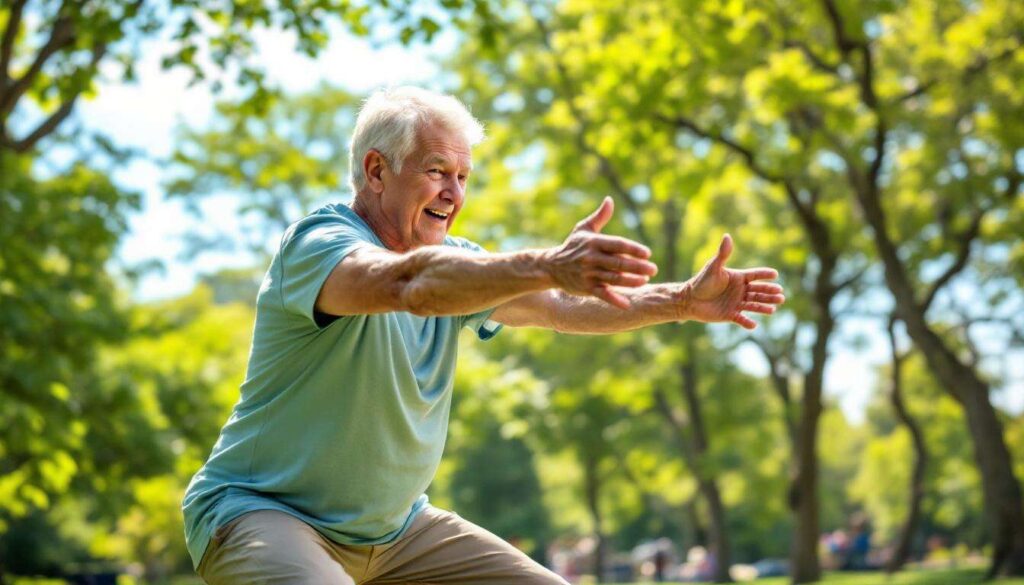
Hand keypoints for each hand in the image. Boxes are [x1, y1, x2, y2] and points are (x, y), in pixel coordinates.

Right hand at [543, 197, 657, 308]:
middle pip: (618, 263)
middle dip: (638, 267)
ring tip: (645, 280)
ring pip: (613, 279)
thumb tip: (610, 200)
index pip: (617, 245)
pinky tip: (627, 304)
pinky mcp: (586, 288)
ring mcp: (588, 274)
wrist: (551, 267)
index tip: (647, 253)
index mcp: (594, 242)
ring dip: (631, 281)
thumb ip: (599, 217)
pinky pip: (602, 294)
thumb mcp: (583, 229)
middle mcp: (591, 258)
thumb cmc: (572, 246)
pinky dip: (614, 299)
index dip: (633, 249)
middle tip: (653, 269)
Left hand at [682, 234, 784, 328]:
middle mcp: (740, 290)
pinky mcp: (730, 315)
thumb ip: (722, 254)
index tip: (775, 275)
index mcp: (738, 278)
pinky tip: (753, 324)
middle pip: (759, 291)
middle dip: (770, 293)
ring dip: (764, 307)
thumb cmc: (701, 282)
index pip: (755, 275)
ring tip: (773, 308)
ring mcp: (736, 303)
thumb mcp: (713, 267)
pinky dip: (747, 323)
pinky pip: (741, 319)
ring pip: (754, 305)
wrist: (689, 299)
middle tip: (780, 295)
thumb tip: (727, 236)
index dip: (765, 275)